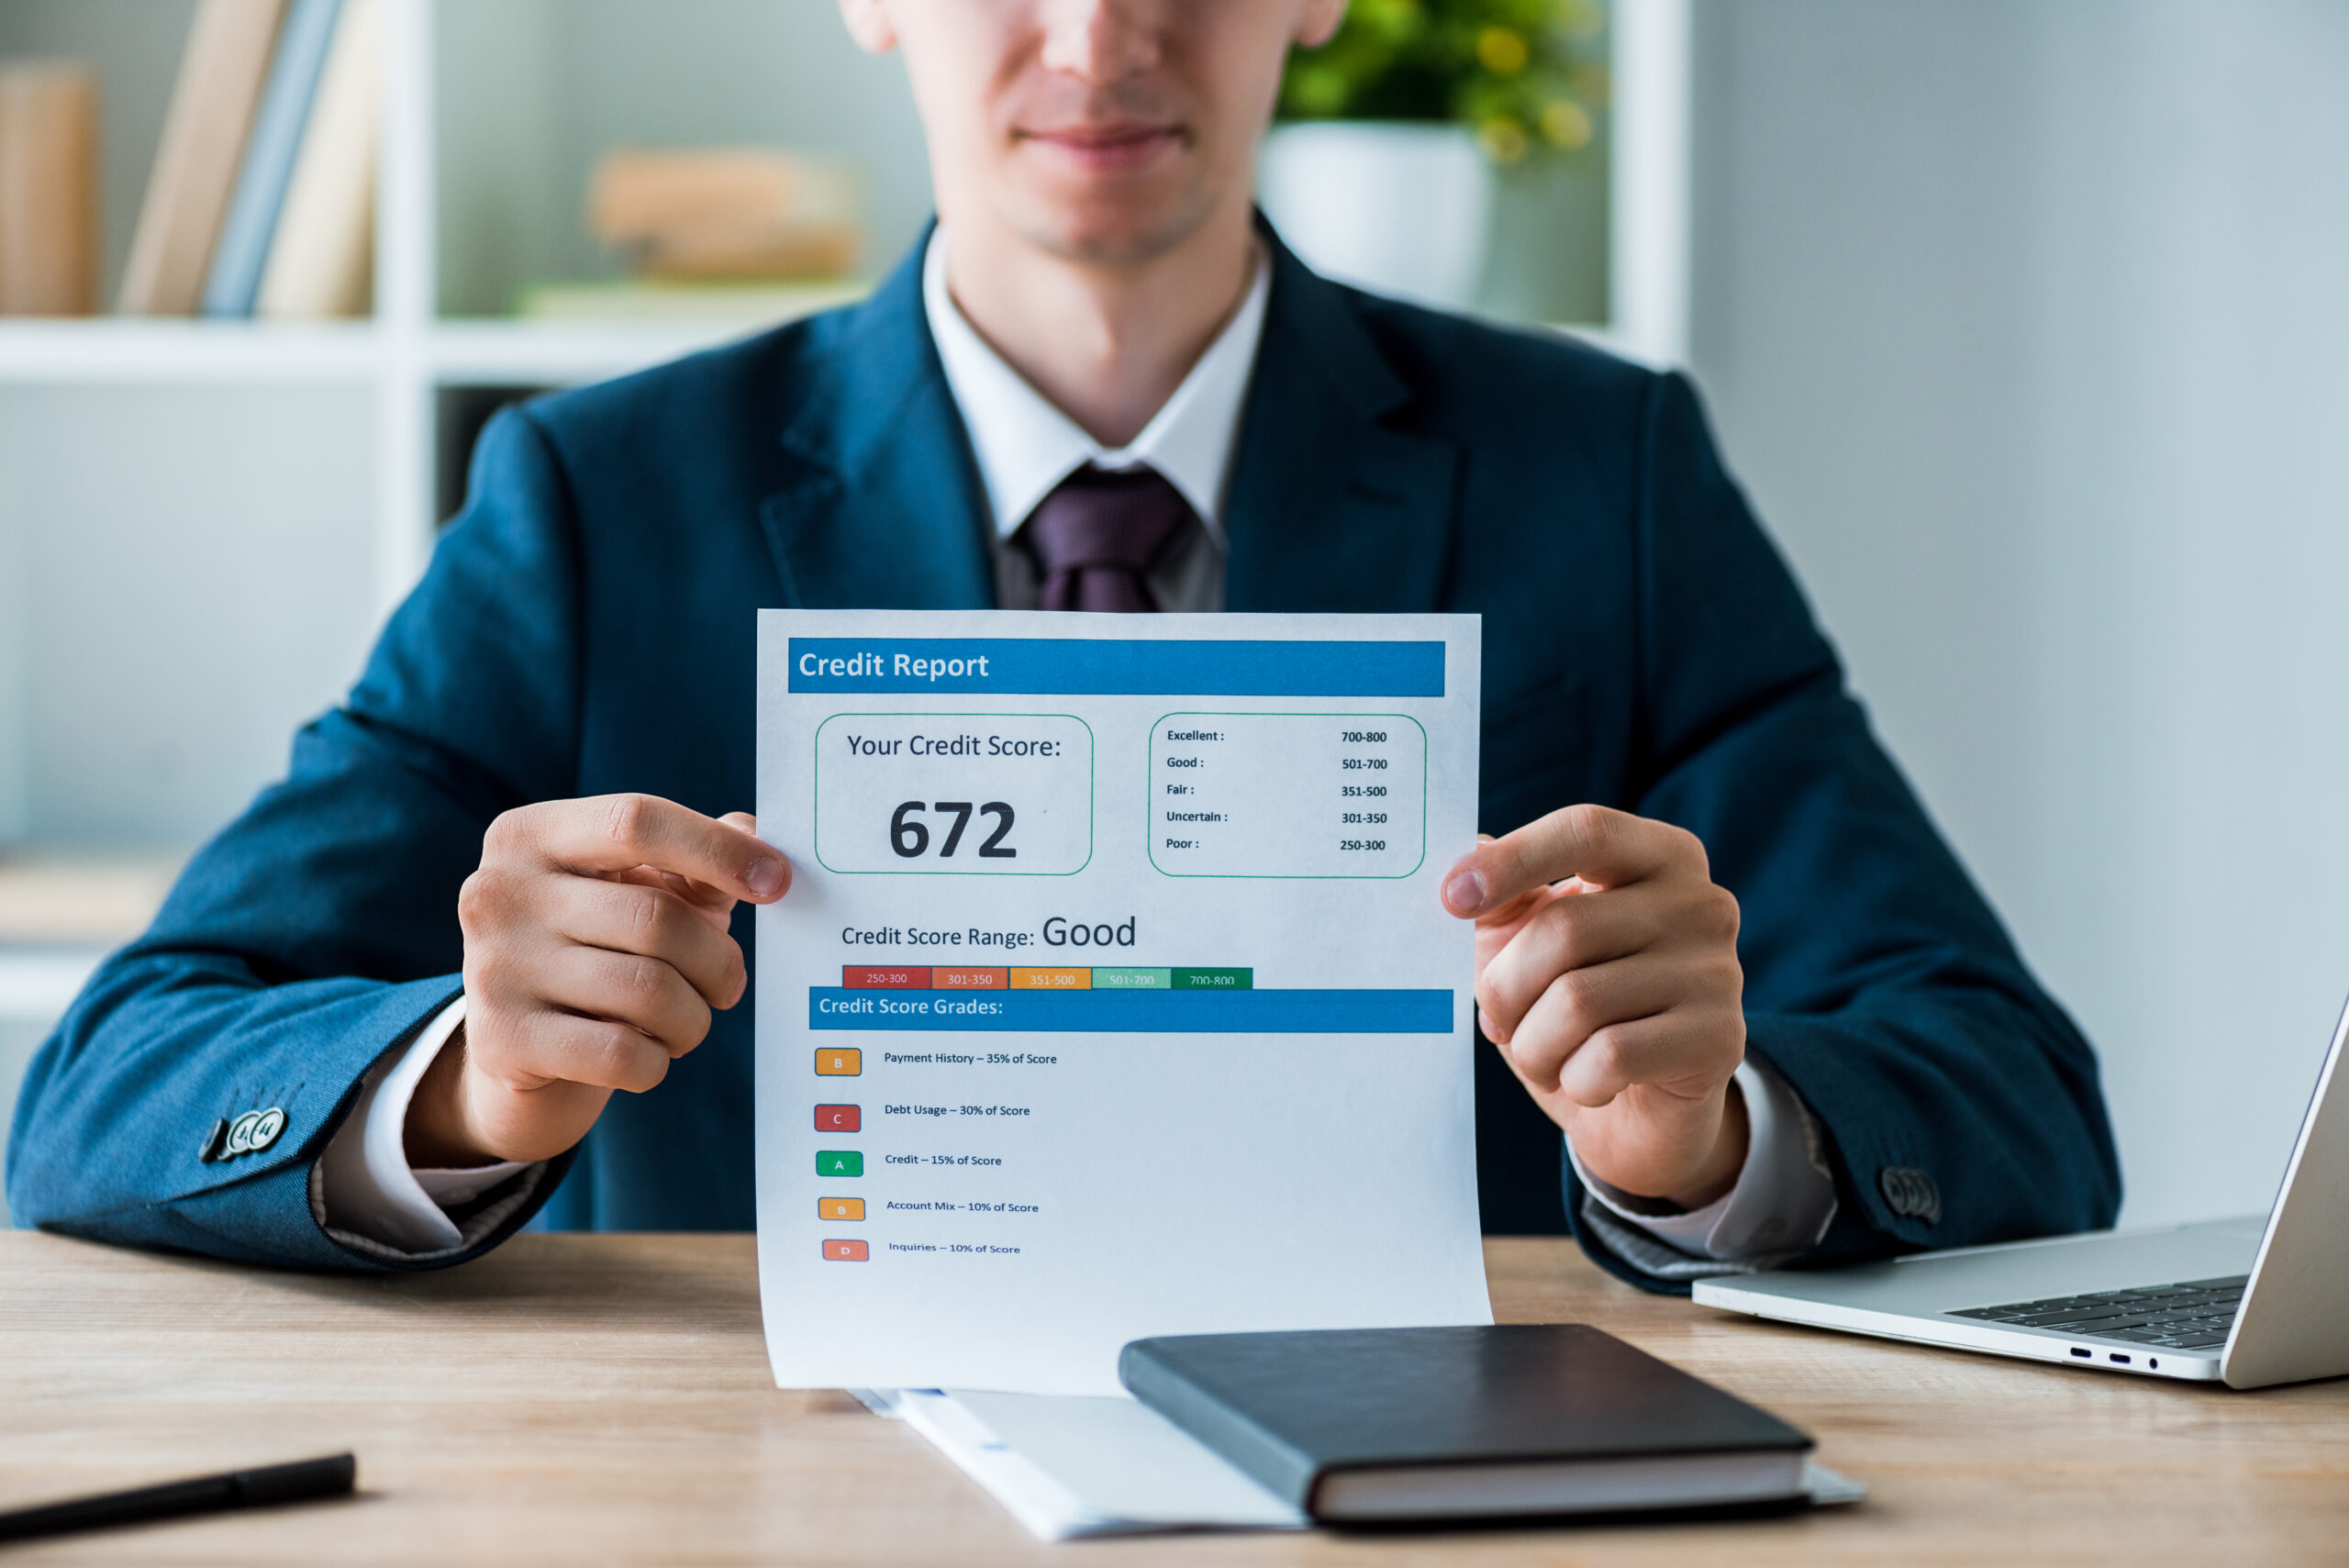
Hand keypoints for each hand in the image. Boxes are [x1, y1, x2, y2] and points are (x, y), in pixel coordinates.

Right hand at [408, 795, 791, 1166]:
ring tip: (686, 1021)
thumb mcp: (637, 891)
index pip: (636, 821)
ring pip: (647, 991)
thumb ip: (696, 862)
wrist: (517, 1046)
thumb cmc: (594, 948)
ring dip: (693, 1018)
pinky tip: (648, 1053)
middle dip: (716, 961)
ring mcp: (493, 966)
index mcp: (530, 835)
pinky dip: (657, 1061)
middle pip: (656, 919)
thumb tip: (757, 832)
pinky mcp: (501, 1039)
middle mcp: (497, 891)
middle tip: (728, 983)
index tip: (777, 882)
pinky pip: (621, 1053)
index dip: (717, 850)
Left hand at [1441, 804, 1747, 1207]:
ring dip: (1533, 1046)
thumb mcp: (1530, 945)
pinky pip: (1610, 1055)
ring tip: (1542, 1058)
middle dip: (1505, 990)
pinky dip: (1575, 1080)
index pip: (1586, 831)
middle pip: (1564, 929)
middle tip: (1497, 1022)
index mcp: (1659, 855)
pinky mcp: (1720, 1040)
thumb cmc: (1579, 1010)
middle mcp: (1700, 902)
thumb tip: (1470, 843)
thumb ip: (1505, 898)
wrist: (1641, 1110)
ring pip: (1578, 1001)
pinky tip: (1586, 1082)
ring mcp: (1718, 970)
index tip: (1452, 900)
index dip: (1514, 860)